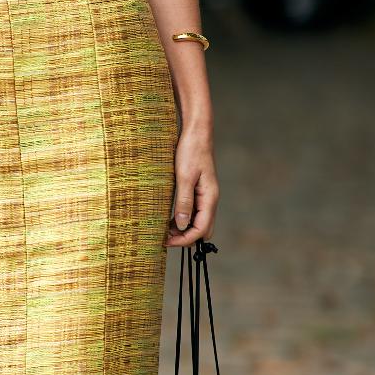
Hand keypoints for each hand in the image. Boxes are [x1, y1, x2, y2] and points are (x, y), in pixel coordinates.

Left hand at [164, 125, 217, 248]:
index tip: (168, 242)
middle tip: (166, 238)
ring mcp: (205, 195)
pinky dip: (183, 218)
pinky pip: (193, 211)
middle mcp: (210, 199)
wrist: (196, 133)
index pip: (202, 229)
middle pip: (202, 229)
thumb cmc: (191, 151)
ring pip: (198, 221)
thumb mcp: (184, 176)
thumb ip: (184, 202)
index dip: (185, 239)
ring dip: (183, 228)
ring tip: (164, 230)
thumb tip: (182, 225)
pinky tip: (169, 218)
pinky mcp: (198, 190)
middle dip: (186, 237)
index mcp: (210, 197)